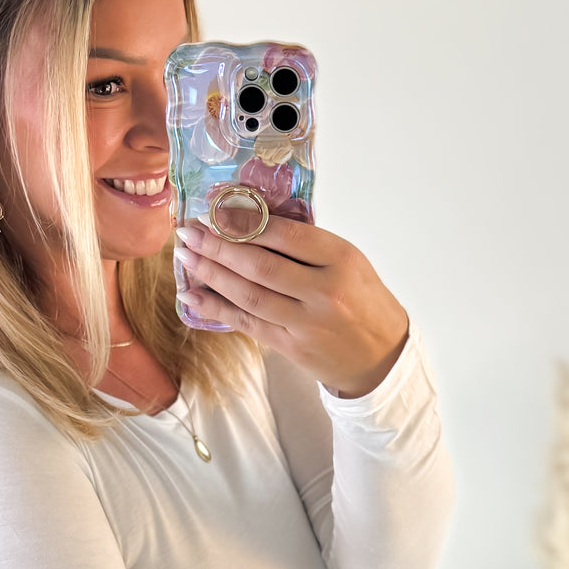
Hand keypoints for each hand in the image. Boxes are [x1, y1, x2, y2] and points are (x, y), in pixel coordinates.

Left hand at [174, 214, 408, 398]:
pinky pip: (247, 324)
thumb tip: (251, 223)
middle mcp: (324, 292)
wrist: (381, 357)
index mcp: (342, 261)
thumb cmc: (364, 302)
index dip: (246, 223)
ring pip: (250, 295)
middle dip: (219, 247)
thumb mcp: (350, 263)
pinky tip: (193, 296)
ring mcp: (306, 323)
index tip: (217, 211)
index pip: (287, 235)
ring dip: (212, 275)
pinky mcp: (292, 347)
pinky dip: (217, 309)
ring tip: (187, 256)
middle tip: (190, 232)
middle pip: (261, 266)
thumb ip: (309, 246)